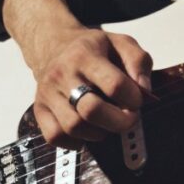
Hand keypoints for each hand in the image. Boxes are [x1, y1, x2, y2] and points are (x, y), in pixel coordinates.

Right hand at [2, 0, 152, 149]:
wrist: (54, 45)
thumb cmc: (93, 48)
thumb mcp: (122, 43)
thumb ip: (139, 62)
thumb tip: (144, 91)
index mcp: (85, 55)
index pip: (115, 85)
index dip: (134, 99)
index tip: (138, 101)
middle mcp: (62, 74)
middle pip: (91, 110)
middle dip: (119, 122)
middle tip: (128, 118)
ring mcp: (48, 93)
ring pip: (74, 127)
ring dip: (99, 132)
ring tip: (106, 121)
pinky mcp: (39, 109)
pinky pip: (55, 137)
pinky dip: (75, 141)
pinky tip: (87, 129)